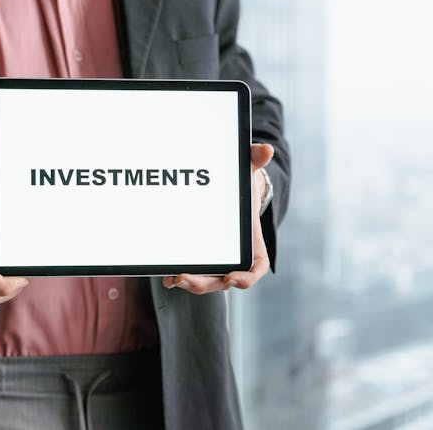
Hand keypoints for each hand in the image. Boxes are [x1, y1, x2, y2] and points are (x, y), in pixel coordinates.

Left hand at [162, 143, 273, 294]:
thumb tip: (265, 150)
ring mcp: (217, 257)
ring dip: (192, 282)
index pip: (257, 266)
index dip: (247, 277)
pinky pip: (194, 271)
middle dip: (206, 283)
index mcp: (251, 241)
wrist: (229, 189)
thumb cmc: (241, 184)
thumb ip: (255, 160)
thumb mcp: (248, 171)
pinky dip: (180, 275)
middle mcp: (235, 255)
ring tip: (174, 279)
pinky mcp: (201, 255)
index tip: (233, 278)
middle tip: (187, 279)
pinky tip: (167, 276)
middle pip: (224, 279)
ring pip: (207, 279)